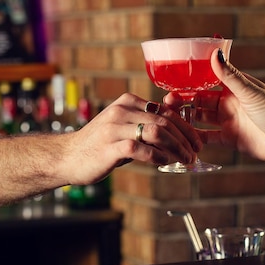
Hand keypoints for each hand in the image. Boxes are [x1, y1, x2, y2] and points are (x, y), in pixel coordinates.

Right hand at [60, 93, 201, 183]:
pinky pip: (140, 149)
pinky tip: (163, 162)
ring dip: (176, 148)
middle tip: (194, 154)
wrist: (68, 156)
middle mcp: (121, 110)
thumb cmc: (100, 143)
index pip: (165, 110)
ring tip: (184, 160)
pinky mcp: (109, 147)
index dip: (185, 127)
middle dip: (185, 139)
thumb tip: (177, 108)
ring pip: (156, 132)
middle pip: (164, 121)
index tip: (196, 142)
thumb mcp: (125, 125)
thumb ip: (149, 118)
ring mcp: (114, 128)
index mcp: (127, 101)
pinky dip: (157, 156)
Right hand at [163, 49, 264, 164]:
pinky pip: (207, 137)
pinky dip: (196, 137)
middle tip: (167, 102)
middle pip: (200, 99)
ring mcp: (228, 121)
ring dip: (186, 117)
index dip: (190, 80)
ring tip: (170, 118)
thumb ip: (230, 75)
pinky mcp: (229, 138)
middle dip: (184, 100)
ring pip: (200, 118)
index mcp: (234, 88)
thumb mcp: (250, 92)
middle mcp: (229, 103)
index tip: (173, 80)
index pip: (207, 80)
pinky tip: (182, 137)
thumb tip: (215, 52)